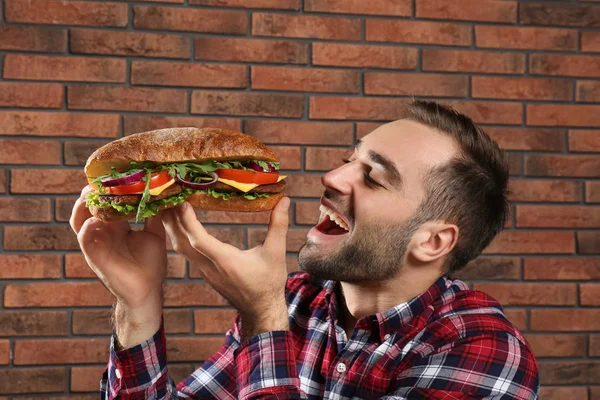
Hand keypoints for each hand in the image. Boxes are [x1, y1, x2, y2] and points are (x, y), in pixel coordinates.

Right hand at [70, 186, 167, 346]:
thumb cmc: (151, 264)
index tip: (115, 174)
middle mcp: (104, 231)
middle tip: (101, 180)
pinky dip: (87, 227)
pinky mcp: (94, 255)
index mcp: (117, 225)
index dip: (108, 188)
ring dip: (84, 205)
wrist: (148, 290)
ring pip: (79, 218)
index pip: (106, 201)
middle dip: (92, 192)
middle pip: (89, 206)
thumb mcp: (154, 234)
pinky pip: (84, 238)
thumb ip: (154, 214)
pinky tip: (96, 219)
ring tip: (92, 194)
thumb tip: (162, 194)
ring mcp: (97, 242)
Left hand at [162, 198, 290, 340]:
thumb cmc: (269, 282)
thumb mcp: (276, 252)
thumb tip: (285, 200)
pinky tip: (179, 225)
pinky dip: (180, 237)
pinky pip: (186, 253)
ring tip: (168, 207)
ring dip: (172, 229)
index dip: (188, 222)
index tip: (183, 203)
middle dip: (172, 221)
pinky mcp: (205, 273)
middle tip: (168, 198)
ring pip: (181, 249)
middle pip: (182, 243)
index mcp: (226, 261)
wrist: (261, 310)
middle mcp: (210, 267)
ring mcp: (205, 271)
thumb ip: (279, 225)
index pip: (199, 240)